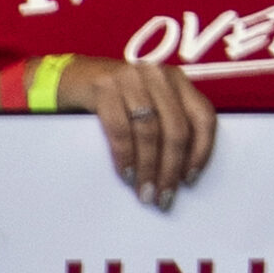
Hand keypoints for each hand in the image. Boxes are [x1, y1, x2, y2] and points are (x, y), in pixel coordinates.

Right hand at [54, 58, 216, 209]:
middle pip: (176, 127)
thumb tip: (181, 171)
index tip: (191, 179)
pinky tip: (126, 174)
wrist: (70, 78)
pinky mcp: (103, 87)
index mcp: (177, 80)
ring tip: (144, 192)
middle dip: (171, 167)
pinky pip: (119, 128)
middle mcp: (158, 75)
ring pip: (149, 130)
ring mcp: (130, 78)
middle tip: (164, 197)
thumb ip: (167, 122)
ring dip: (148, 167)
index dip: (202, 150)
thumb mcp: (148, 103)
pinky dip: (125, 155)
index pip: (203, 116)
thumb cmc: (116, 98)